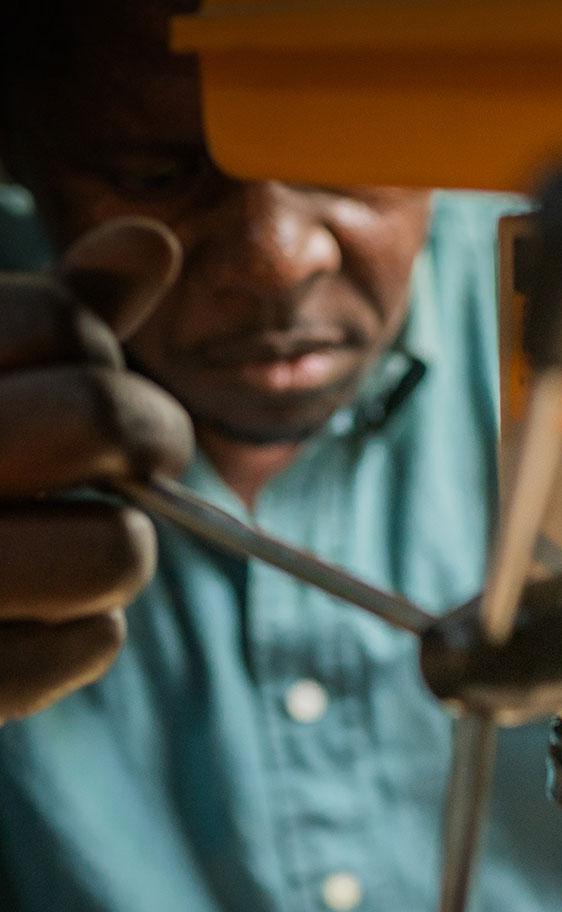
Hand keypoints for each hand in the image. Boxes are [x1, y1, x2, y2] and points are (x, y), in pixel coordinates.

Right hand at [0, 218, 192, 719]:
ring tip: (71, 540)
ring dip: (120, 543)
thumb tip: (153, 246)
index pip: (54, 323)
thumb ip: (45, 318)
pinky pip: (97, 642)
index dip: (101, 347)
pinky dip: (85, 632)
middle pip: (96, 416)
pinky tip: (34, 617)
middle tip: (148, 452)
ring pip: (117, 549)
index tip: (103, 380)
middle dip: (150, 431)